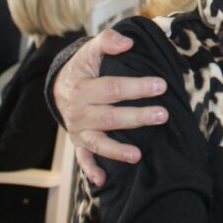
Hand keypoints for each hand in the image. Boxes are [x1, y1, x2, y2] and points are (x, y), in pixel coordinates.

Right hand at [53, 29, 168, 184]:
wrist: (59, 84)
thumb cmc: (84, 66)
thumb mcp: (91, 49)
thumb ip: (107, 41)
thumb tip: (127, 42)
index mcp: (81, 88)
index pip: (112, 88)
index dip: (137, 87)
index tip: (161, 85)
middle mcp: (77, 112)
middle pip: (109, 117)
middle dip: (136, 117)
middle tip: (163, 115)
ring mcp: (77, 129)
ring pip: (98, 141)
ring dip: (117, 150)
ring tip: (137, 155)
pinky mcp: (79, 142)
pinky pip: (83, 158)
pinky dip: (90, 170)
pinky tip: (102, 181)